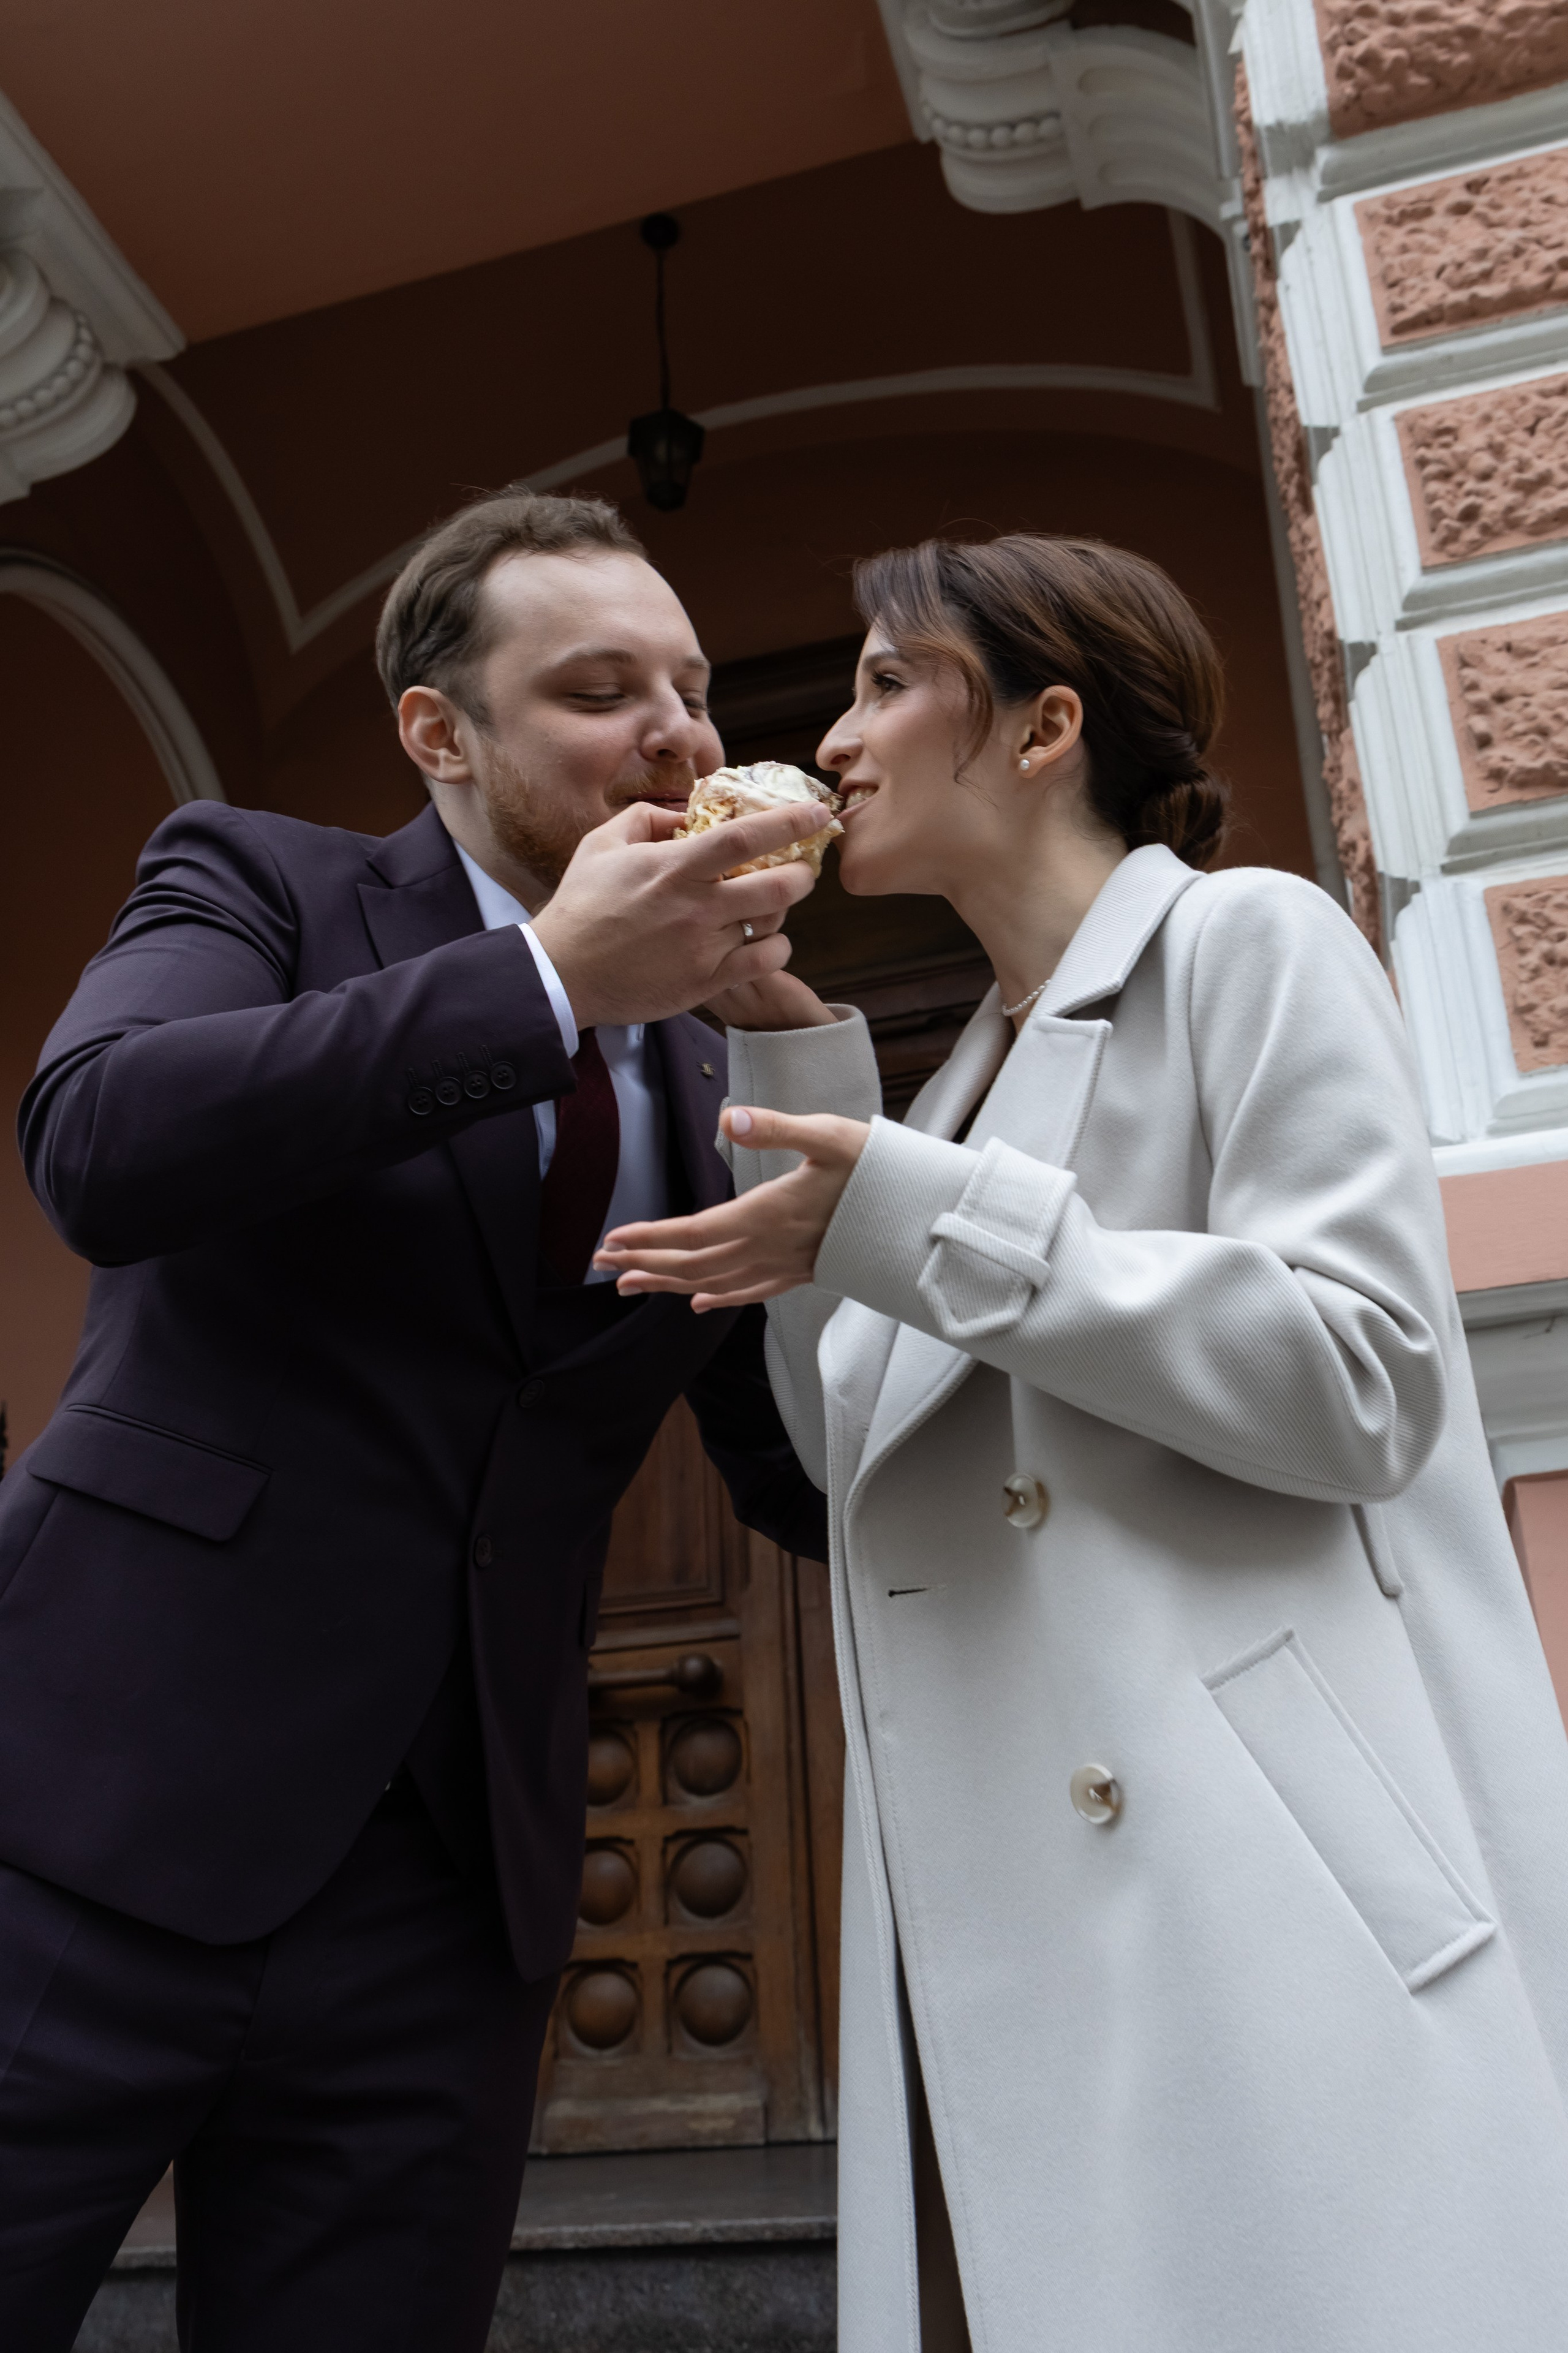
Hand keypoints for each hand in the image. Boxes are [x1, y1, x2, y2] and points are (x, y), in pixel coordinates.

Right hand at [529, 800, 827, 1028]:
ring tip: (775, 902)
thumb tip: (686, 813)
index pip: (746, 836)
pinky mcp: (705, 982)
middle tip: (804, 867)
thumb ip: (648, 818)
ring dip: (784, 910)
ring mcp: (704, 947)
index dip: (790, 821)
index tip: (817, 813)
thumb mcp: (603, 844)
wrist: (560, 974)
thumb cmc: (580, 905)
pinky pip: (764, 962)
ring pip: (772, 924)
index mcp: (674, 867)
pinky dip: (776, 948)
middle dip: (803, 873)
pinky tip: (765, 941)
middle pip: (777, 885)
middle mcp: (696, 906)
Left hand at [594, 1105, 870, 1309]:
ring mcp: (785, 1266)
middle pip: (693, 1264)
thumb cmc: (876, 1168)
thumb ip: (775, 1127)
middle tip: (602, 1263)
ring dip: (669, 1285)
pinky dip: (718, 1300)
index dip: (650, 1238)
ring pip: (714, 1284)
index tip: (612, 1239)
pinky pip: (750, 1294)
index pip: (694, 1231)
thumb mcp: (829, 1134)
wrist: (921, 1214)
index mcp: (768, 1215)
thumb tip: (729, 1116)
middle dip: (644, 1264)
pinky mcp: (802, 1274)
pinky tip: (698, 1303)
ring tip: (629, 1285)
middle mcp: (770, 1249)